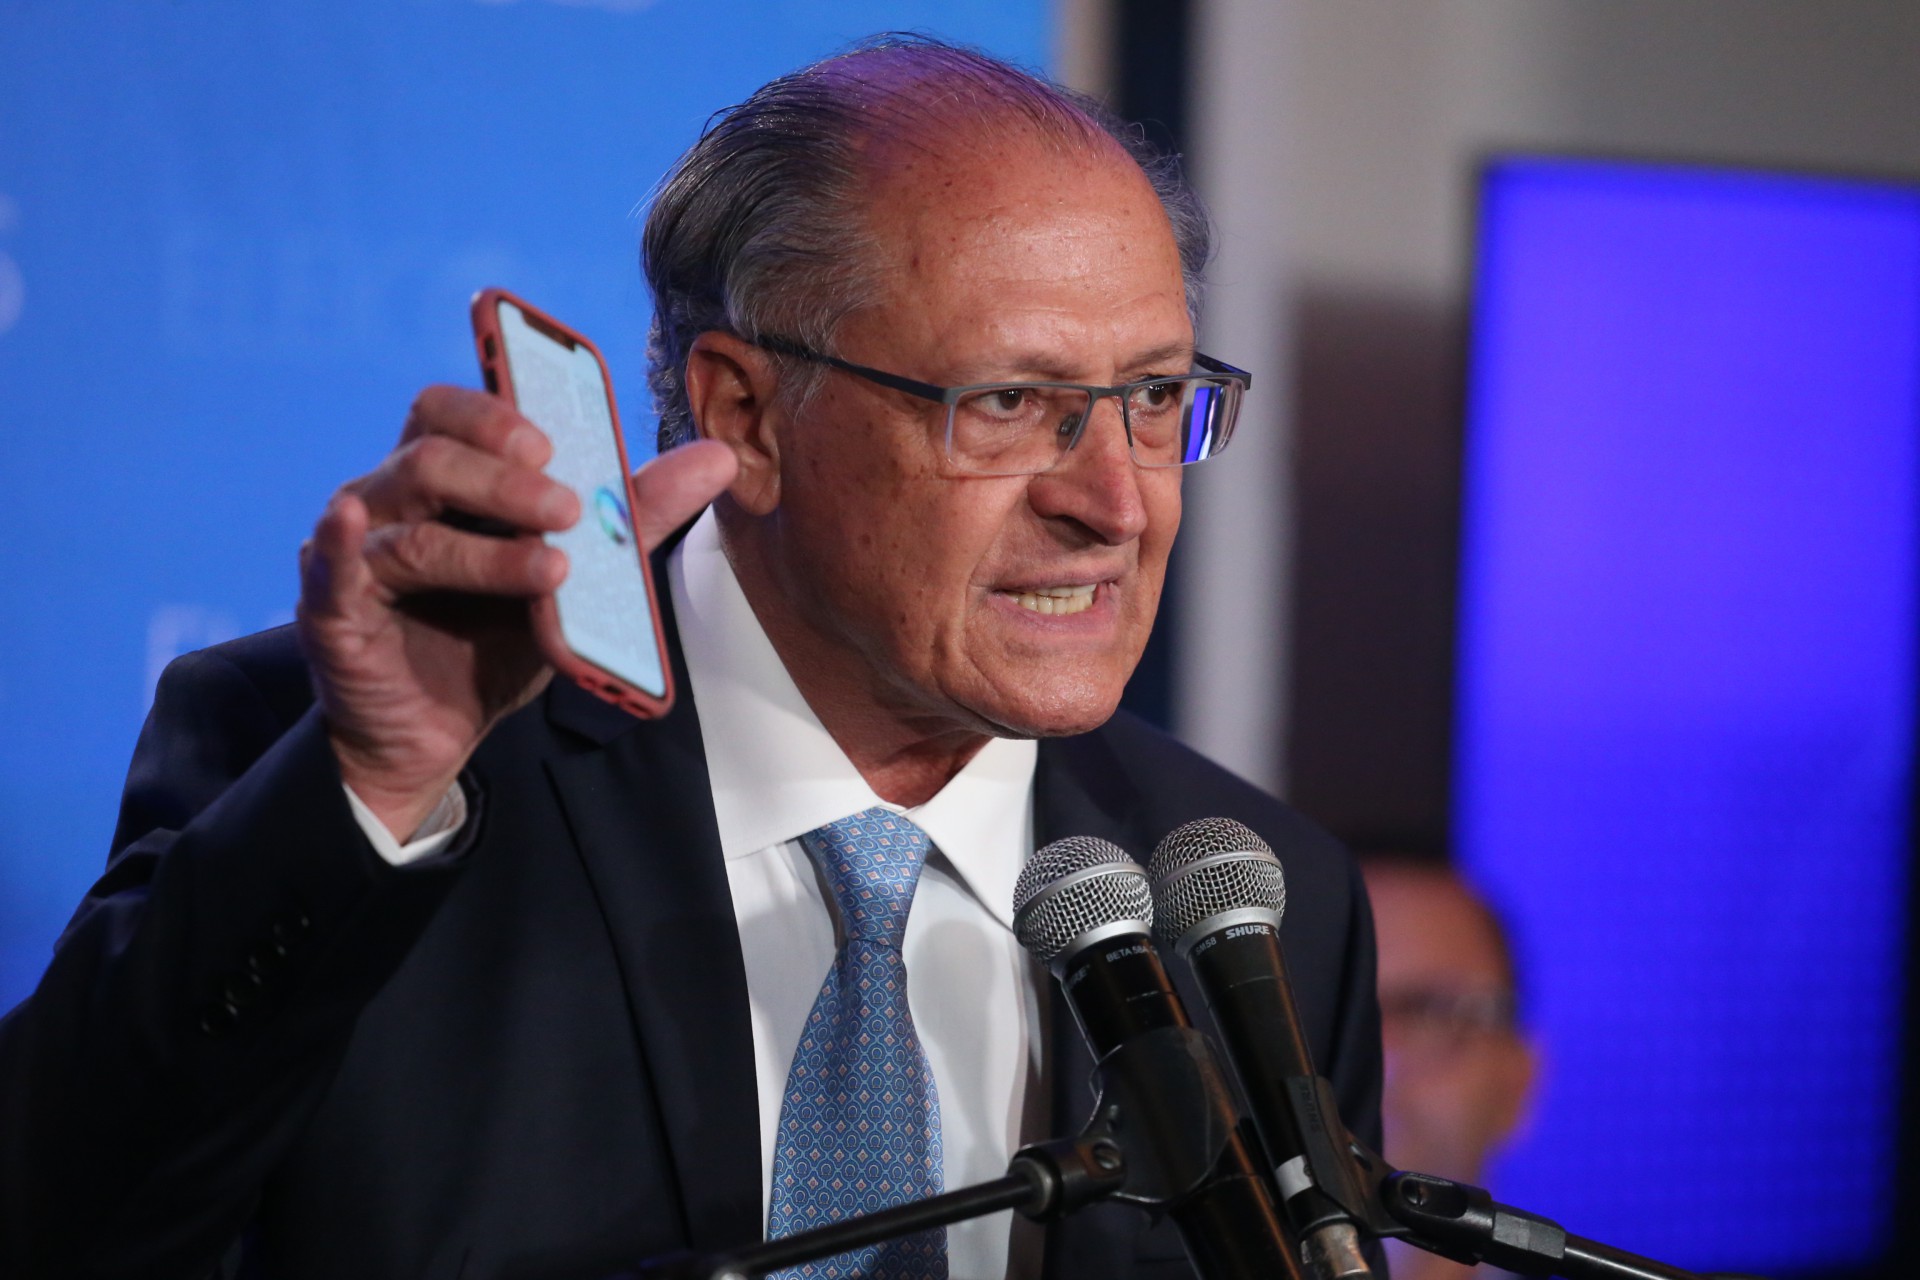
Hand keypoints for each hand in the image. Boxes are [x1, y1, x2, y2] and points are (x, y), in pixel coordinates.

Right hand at [296, 385, 736, 839]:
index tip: (554, 441)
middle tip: (569, 511)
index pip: (451, 410)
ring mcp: (357, 554)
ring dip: (488, 547)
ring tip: (553, 569)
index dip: (496, 413)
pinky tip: (350, 522)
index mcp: (443, 477)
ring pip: (412, 526)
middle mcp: (390, 500)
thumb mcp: (579, 577)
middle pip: (432, 456)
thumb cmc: (494, 637)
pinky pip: (327, 569)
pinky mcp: (331, 612)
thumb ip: (636, 516)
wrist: (437, 734)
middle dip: (505, 479)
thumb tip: (720, 457)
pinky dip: (337, 543)